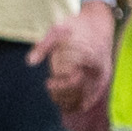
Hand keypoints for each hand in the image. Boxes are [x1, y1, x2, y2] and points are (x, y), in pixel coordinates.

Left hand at [28, 0, 119, 118]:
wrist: (98, 25)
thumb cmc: (75, 26)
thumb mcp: (57, 29)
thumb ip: (43, 45)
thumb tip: (30, 62)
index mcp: (89, 57)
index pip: (75, 81)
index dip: (60, 86)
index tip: (49, 81)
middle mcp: (98, 70)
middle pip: (78, 94)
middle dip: (60, 94)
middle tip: (49, 85)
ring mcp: (101, 79)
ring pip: (84, 102)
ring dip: (66, 102)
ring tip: (54, 90)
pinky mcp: (100, 84)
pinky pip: (88, 102)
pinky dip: (74, 105)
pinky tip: (62, 98)